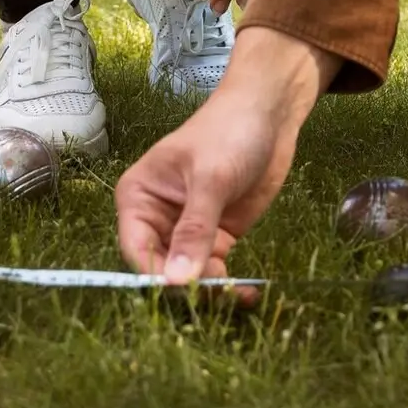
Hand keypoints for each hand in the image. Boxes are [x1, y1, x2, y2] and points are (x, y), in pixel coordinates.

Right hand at [115, 26, 335, 284]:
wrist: (270, 113)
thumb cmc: (230, 132)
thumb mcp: (211, 178)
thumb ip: (195, 229)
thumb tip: (177, 282)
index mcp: (138, 199)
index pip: (137, 250)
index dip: (157, 275)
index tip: (186, 291)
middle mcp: (156, 219)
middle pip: (162, 268)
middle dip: (188, 286)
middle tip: (221, 294)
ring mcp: (187, 230)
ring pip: (188, 276)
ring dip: (211, 290)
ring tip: (240, 293)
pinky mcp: (217, 237)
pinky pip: (215, 269)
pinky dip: (229, 283)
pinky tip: (248, 292)